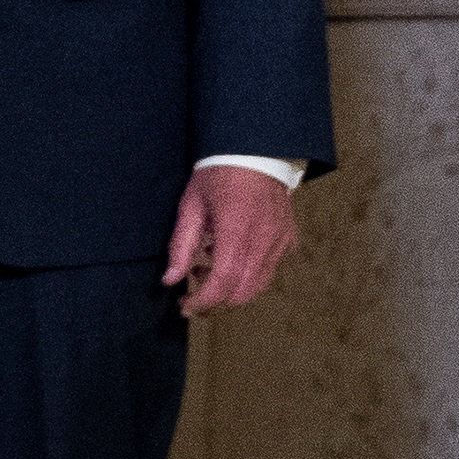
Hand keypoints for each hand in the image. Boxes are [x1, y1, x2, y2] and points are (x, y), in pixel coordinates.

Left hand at [163, 164, 300, 316]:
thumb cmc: (219, 174)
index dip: (202, 302)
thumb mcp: (192, 205)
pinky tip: (231, 256)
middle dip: (215, 303)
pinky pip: (270, 270)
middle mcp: (263, 241)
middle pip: (241, 293)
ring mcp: (279, 241)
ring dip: (231, 290)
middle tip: (192, 297)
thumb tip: (170, 280)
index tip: (185, 307)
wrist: (257, 150)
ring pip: (258, 286)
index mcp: (236, 231)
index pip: (222, 284)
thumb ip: (181, 245)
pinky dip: (249, 274)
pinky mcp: (288, 239)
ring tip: (207, 270)